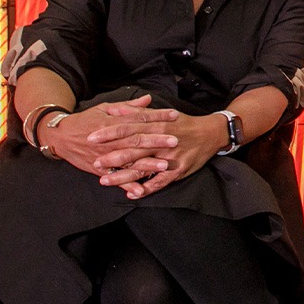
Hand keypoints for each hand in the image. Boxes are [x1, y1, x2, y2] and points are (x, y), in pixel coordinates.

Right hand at [37, 93, 177, 195]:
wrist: (60, 136)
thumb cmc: (85, 120)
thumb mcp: (105, 108)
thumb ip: (128, 106)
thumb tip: (148, 99)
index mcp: (115, 121)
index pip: (140, 118)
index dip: (158, 117)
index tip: (174, 116)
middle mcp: (112, 140)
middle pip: (137, 139)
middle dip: (157, 141)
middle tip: (175, 140)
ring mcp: (106, 156)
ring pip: (129, 160)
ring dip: (147, 164)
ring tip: (164, 165)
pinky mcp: (100, 169)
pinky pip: (116, 178)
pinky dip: (127, 184)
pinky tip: (140, 191)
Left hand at [95, 111, 229, 198]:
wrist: (211, 133)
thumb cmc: (184, 123)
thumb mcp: (163, 113)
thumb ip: (140, 112)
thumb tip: (118, 109)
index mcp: (157, 125)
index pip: (129, 128)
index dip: (110, 133)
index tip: (92, 137)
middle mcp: (161, 141)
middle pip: (133, 149)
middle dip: (112, 157)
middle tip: (94, 163)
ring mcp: (170, 157)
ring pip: (143, 168)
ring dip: (123, 176)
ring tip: (105, 181)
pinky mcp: (178, 170)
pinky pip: (160, 182)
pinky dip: (146, 189)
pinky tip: (133, 194)